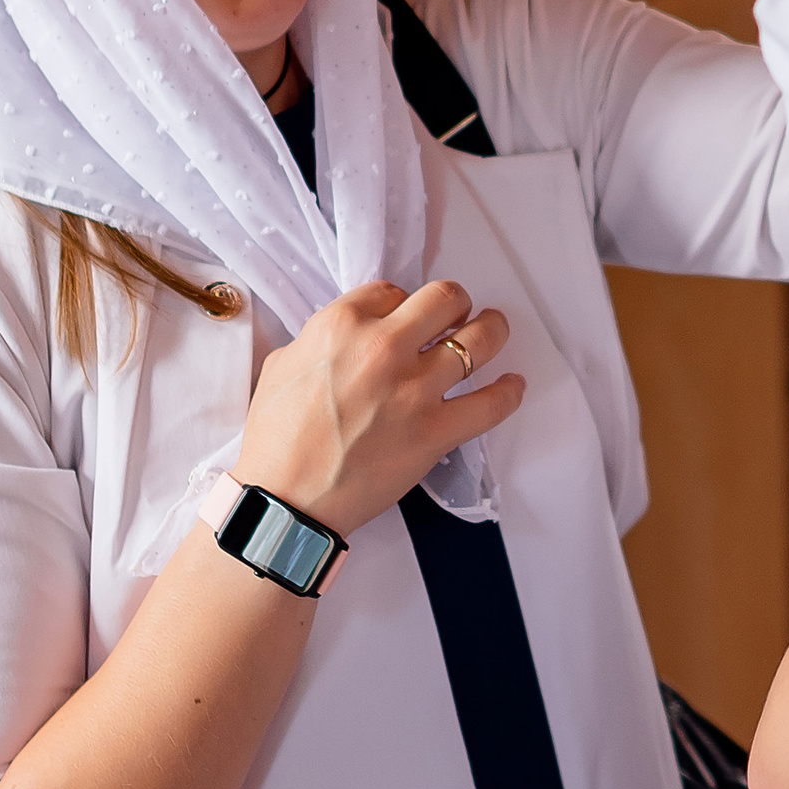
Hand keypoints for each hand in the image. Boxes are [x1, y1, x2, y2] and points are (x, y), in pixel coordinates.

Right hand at [237, 279, 523, 535]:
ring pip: (480, 340)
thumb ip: (320, 340)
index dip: (401, 302)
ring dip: (492, 330)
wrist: (286, 499)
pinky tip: (512, 384)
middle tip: (456, 315)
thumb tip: (347, 337)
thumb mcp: (282, 365)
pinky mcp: (437, 431)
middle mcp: (384, 347)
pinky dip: (509, 391)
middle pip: (445, 298)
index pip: (391, 289)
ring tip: (493, 331)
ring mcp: (415, 389)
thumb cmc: (276, 438)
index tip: (404, 317)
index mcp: (341, 325)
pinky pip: (492, 403)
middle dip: (455, 303)